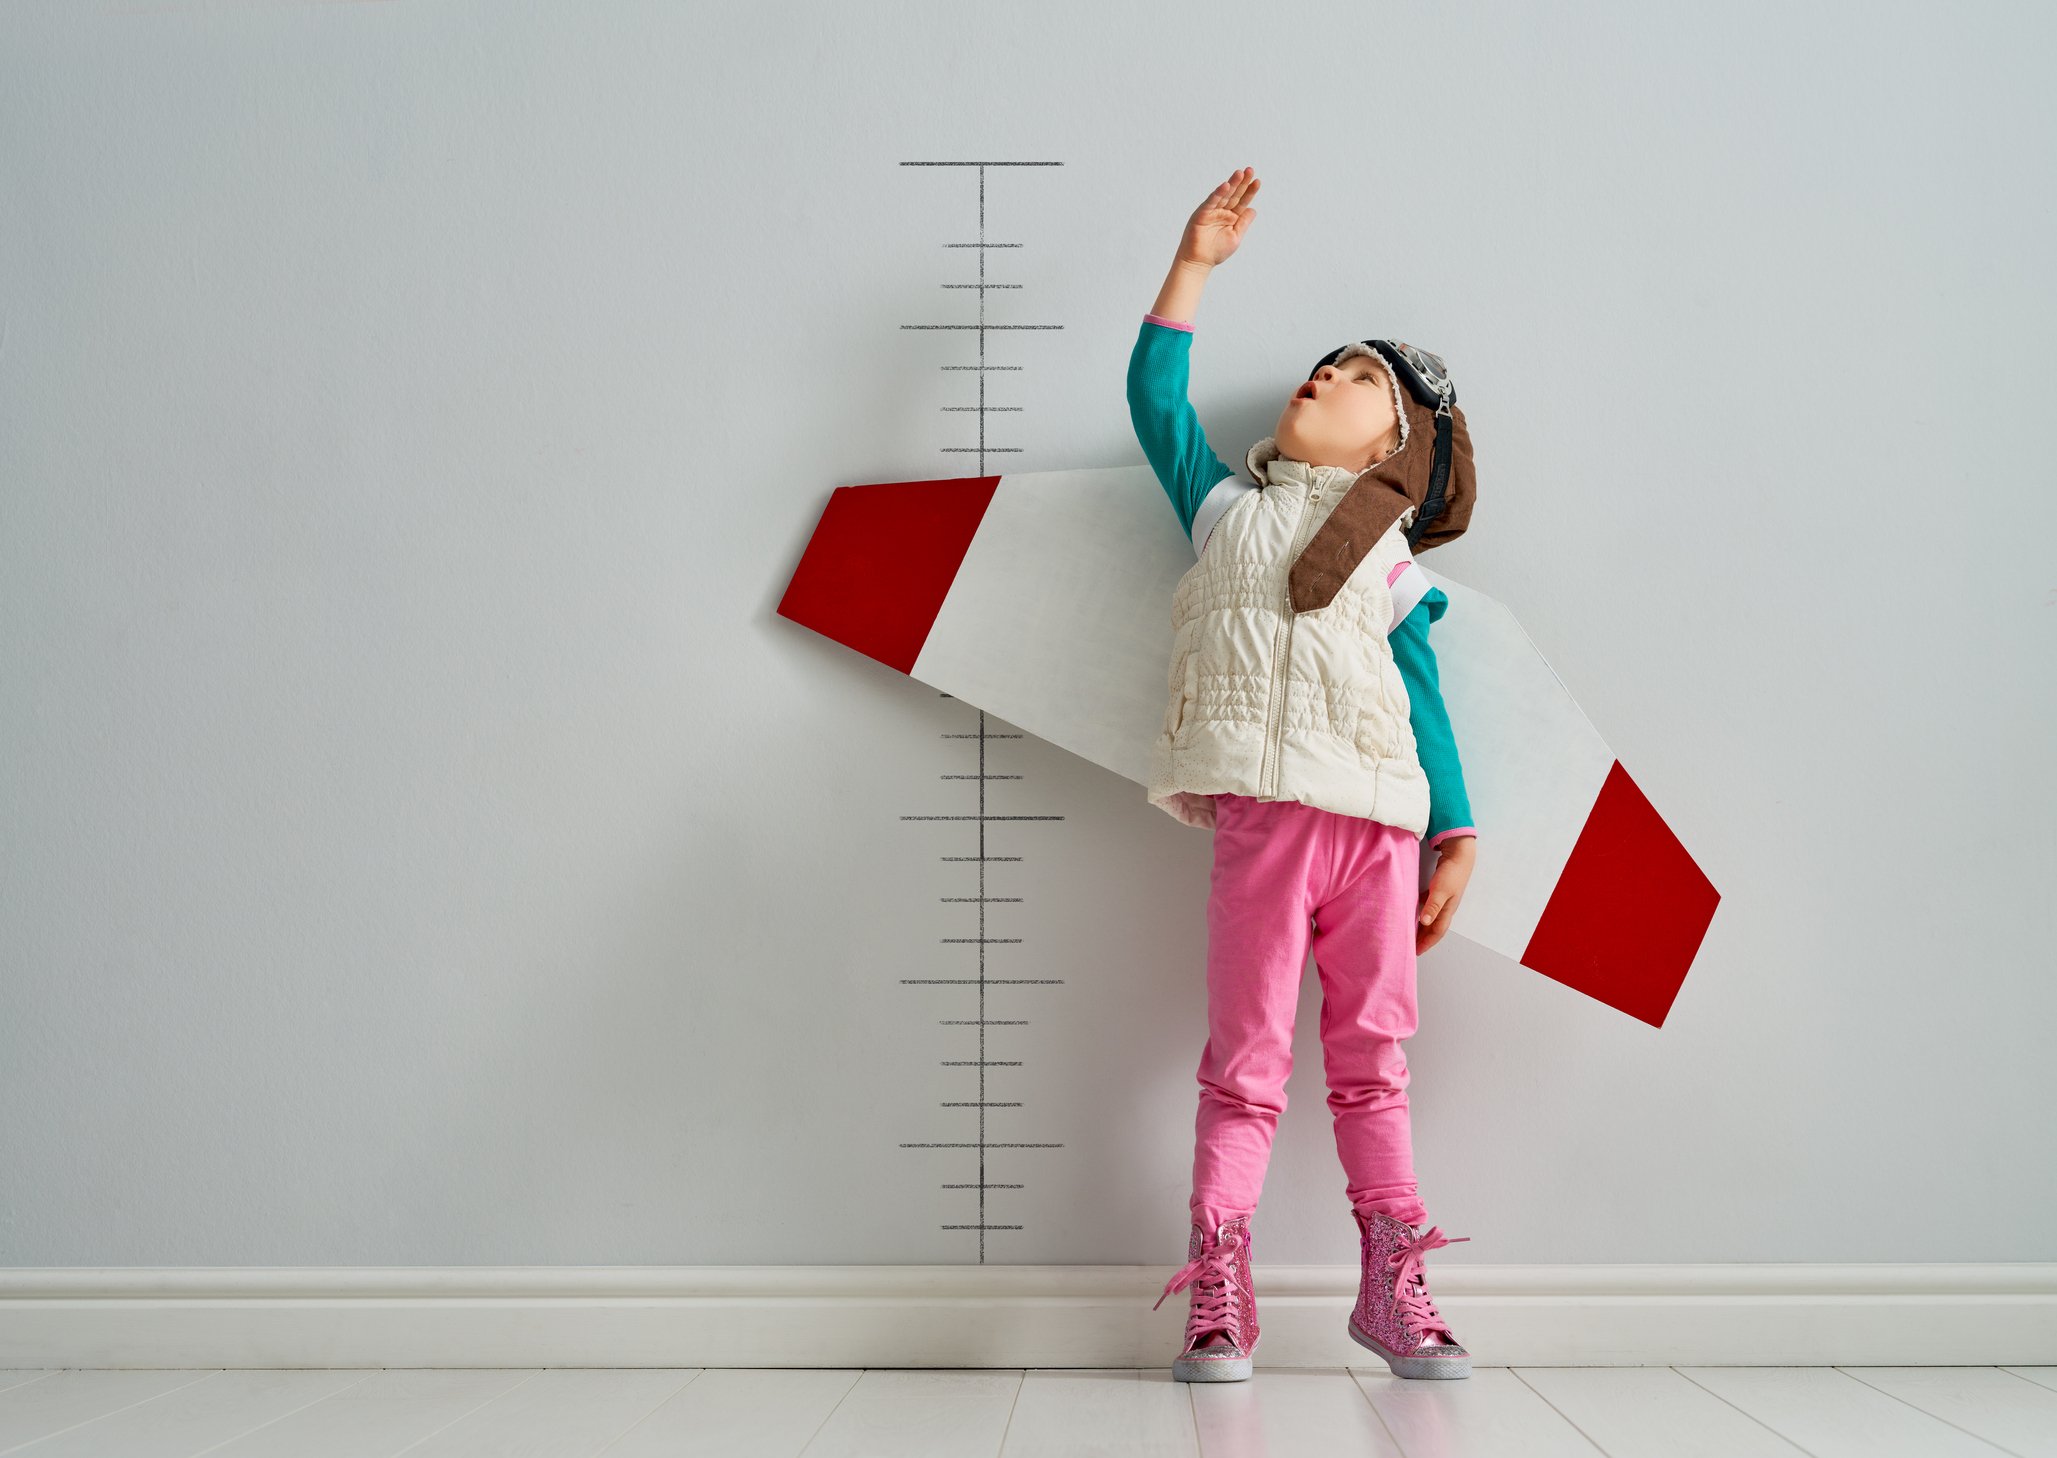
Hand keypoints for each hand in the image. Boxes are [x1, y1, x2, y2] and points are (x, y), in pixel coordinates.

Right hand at [1178, 167, 1260, 268]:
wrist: (1199, 262)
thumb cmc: (1216, 252)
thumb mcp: (1236, 236)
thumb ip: (1243, 223)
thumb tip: (1253, 209)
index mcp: (1232, 216)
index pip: (1243, 201)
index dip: (1250, 191)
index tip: (1258, 181)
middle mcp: (1222, 211)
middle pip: (1235, 194)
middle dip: (1242, 182)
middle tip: (1250, 170)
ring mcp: (1212, 211)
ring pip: (1224, 195)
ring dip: (1232, 184)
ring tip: (1240, 173)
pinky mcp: (1202, 214)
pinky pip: (1211, 202)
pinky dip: (1218, 194)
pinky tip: (1226, 186)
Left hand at [1416, 835, 1474, 954]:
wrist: (1460, 855)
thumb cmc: (1451, 873)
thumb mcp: (1441, 890)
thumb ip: (1433, 906)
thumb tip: (1424, 922)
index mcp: (1447, 910)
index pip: (1436, 932)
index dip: (1427, 943)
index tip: (1416, 952)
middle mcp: (1446, 907)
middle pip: (1433, 927)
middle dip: (1423, 938)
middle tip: (1411, 945)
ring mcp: (1444, 899)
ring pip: (1431, 917)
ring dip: (1422, 925)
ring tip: (1411, 930)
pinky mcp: (1440, 890)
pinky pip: (1429, 905)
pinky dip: (1421, 910)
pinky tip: (1413, 909)